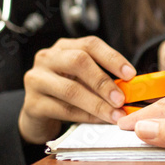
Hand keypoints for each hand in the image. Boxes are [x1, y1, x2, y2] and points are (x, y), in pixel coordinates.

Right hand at [19, 36, 135, 143]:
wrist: (38, 115)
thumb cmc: (65, 94)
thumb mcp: (83, 80)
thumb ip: (103, 79)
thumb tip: (132, 89)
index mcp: (64, 47)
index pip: (90, 44)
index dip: (112, 58)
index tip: (130, 74)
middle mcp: (48, 58)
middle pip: (78, 62)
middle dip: (104, 82)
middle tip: (121, 99)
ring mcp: (37, 79)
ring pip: (71, 90)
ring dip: (97, 104)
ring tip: (115, 114)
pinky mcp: (32, 103)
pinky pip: (63, 110)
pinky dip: (85, 116)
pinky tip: (99, 120)